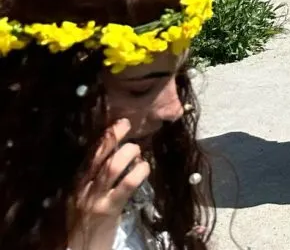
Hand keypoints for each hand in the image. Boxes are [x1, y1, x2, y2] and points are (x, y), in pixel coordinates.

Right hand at [69, 120, 149, 249]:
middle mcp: (81, 189)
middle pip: (98, 157)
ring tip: (138, 152)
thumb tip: (116, 154)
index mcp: (74, 184)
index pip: (88, 155)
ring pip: (111, 167)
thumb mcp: (82, 199)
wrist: (79, 248)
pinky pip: (126, 185)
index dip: (105, 137)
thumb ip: (92, 180)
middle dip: (115, 138)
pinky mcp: (109, 209)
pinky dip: (138, 173)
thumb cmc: (84, 223)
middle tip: (130, 130)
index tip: (120, 123)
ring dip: (128, 154)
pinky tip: (144, 168)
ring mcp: (94, 199)